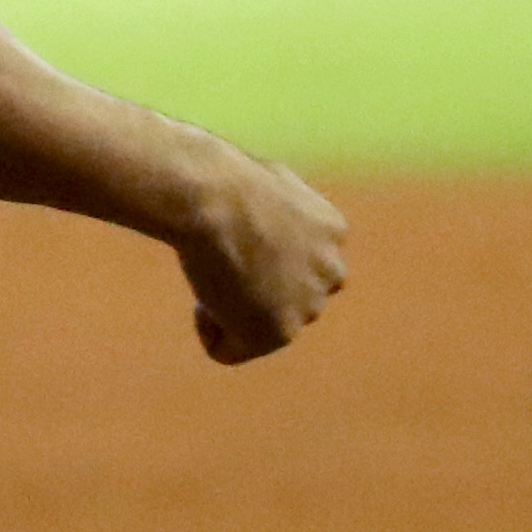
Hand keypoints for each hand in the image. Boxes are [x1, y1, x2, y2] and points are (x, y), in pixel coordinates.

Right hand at [176, 154, 348, 364]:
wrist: (214, 198)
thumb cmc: (222, 180)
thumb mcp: (263, 186)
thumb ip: (272, 215)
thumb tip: (257, 223)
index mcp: (331, 231)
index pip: (298, 262)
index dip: (252, 253)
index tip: (229, 234)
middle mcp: (331, 271)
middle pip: (284, 298)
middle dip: (252, 288)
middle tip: (219, 259)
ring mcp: (309, 305)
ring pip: (261, 326)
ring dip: (231, 311)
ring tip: (211, 279)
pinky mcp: (278, 332)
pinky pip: (228, 350)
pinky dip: (208, 330)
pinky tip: (200, 300)